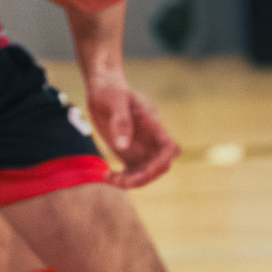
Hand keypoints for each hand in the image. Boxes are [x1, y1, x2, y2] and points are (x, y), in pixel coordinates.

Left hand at [86, 71, 180, 188]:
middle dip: (144, 178)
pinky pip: (131, 174)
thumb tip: (123, 147)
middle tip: (120, 180)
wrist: (102, 89)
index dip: (161, 162)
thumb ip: (121, 121)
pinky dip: (122, 180)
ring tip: (109, 178)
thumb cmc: (110, 90)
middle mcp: (150, 140)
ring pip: (146, 174)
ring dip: (131, 182)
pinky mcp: (127, 154)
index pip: (169, 148)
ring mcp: (140, 148)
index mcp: (152, 126)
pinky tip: (107, 175)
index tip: (143, 170)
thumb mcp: (115, 100)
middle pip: (160, 166)